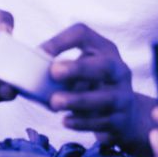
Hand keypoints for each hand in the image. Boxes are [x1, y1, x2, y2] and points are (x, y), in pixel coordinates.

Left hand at [42, 23, 153, 154]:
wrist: (126, 116)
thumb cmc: (93, 86)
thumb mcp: (82, 69)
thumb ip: (62, 68)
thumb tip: (31, 74)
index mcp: (103, 50)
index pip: (83, 34)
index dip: (61, 40)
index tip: (40, 51)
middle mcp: (118, 70)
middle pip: (104, 66)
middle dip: (79, 68)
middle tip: (54, 72)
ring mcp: (123, 95)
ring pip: (106, 97)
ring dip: (78, 100)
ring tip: (55, 102)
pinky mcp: (121, 119)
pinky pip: (103, 121)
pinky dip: (82, 122)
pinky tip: (66, 121)